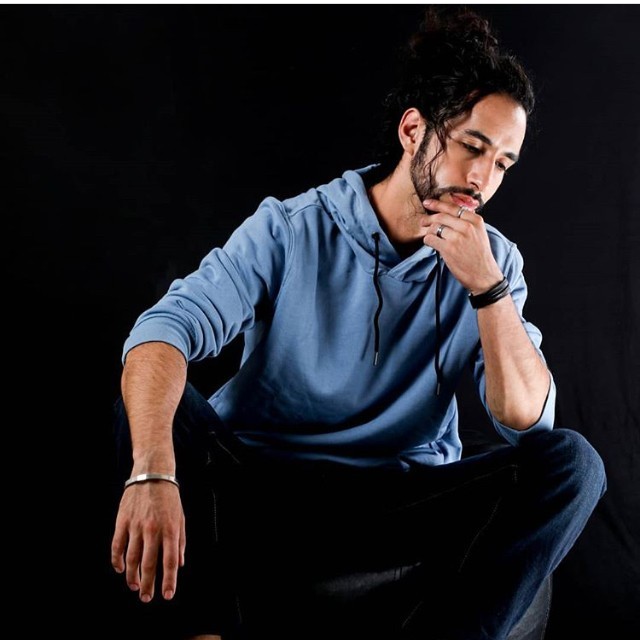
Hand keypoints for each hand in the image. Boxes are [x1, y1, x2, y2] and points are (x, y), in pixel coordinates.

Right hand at [111, 481, 185, 601]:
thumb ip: (180, 542)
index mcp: (170, 529)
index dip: (168, 581)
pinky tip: (120, 569)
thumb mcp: (181, 517)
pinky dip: (117, 560)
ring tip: (134, 586)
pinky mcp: (122, 521)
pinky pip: (117, 546)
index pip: (169, 562)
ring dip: (132, 577)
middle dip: (148, 585)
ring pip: (131, 559)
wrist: (153, 473)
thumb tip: (179, 564)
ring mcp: (136, 526)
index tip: (167, 595)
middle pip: (148, 565)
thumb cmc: (169, 497)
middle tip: (146, 598)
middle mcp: (153, 529)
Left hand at [420, 198, 503, 293]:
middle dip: (429, 217)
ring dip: (428, 231)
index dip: (438, 204)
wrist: (484, 275)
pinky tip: (431, 243)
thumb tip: (448, 214)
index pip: (453, 207)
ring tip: (428, 235)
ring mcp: (457, 237)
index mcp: (475, 221)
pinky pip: (430, 239)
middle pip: (441, 216)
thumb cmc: (479, 256)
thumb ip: (467, 222)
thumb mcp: (479, 234)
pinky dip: (428, 240)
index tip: (428, 202)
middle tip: (422, 220)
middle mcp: (467, 227)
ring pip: (435, 227)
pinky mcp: (448, 248)